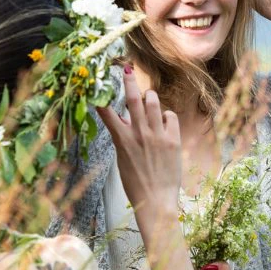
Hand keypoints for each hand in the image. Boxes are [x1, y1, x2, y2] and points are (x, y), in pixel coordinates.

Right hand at [96, 65, 181, 215]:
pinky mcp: (173, 139)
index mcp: (122, 140)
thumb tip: (125, 120)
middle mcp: (139, 134)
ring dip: (150, 97)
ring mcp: (157, 135)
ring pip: (153, 102)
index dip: (101, 97)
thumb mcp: (123, 159)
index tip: (97, 84)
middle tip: (126, 68)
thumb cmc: (136, 183)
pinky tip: (164, 123)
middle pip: (133, 99)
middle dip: (128, 81)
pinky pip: (170, 116)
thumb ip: (123, 137)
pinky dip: (166, 116)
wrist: (156, 201)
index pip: (107, 113)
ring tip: (148, 98)